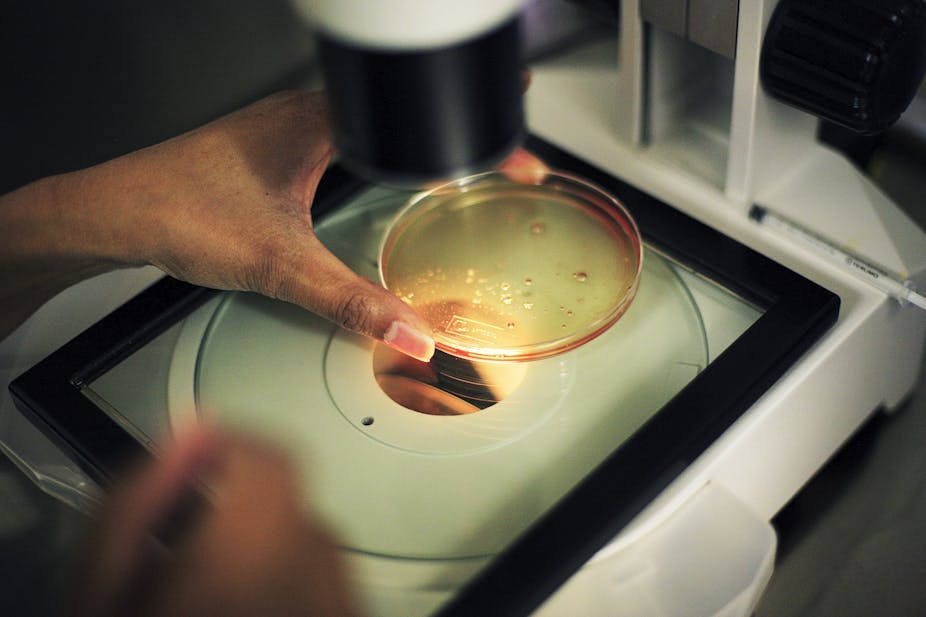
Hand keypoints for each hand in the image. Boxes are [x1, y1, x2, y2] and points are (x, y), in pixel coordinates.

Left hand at [0, 90, 546, 356]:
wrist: (112, 212)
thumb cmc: (180, 212)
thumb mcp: (281, 264)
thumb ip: (351, 303)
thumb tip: (409, 333)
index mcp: (319, 123)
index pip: (418, 121)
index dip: (479, 137)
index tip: (519, 153)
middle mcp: (305, 113)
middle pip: (402, 110)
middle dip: (455, 130)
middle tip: (497, 147)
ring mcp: (286, 124)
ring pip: (370, 121)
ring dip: (414, 138)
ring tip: (453, 158)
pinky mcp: (271, 144)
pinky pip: (343, 136)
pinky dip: (378, 151)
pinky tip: (375, 175)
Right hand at [71, 426, 360, 616]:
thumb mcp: (101, 598)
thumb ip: (139, 502)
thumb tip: (191, 434)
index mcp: (250, 558)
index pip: (273, 459)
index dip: (232, 452)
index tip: (200, 470)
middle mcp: (318, 580)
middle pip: (293, 512)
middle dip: (243, 525)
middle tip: (191, 572)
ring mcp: (346, 609)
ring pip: (318, 554)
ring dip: (274, 565)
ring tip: (222, 609)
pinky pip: (337, 591)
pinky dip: (300, 597)